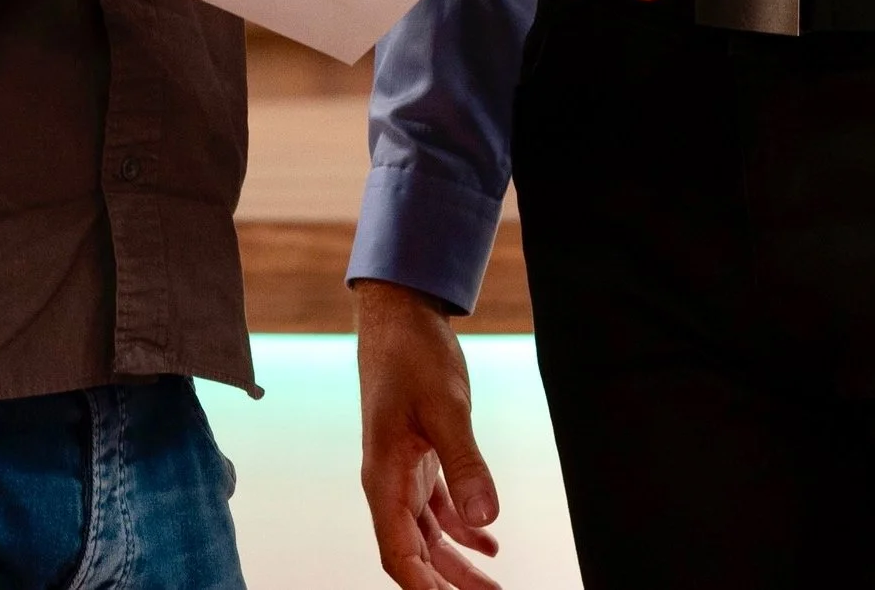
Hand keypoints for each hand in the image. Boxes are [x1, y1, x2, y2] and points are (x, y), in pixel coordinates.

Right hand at [356, 280, 501, 589]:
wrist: (399, 312)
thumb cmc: (412, 353)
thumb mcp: (446, 407)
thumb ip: (466, 463)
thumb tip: (488, 519)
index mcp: (385, 478)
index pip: (399, 555)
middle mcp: (389, 482)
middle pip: (415, 554)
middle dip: (445, 586)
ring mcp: (403, 469)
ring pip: (428, 535)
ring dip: (456, 565)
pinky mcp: (419, 454)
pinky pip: (437, 507)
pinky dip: (461, 527)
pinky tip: (489, 540)